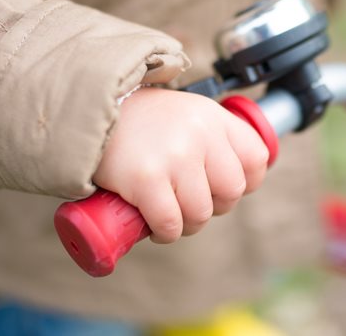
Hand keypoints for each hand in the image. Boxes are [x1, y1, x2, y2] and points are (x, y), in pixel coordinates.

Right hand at [93, 87, 268, 243]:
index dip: (246, 182)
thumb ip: (214, 136)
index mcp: (214, 117)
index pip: (256, 159)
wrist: (90, 112)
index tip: (222, 188)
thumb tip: (242, 179)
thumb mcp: (188, 114)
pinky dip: (166, 233)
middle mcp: (200, 133)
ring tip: (170, 215)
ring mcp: (175, 156)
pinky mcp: (146, 178)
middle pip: (231, 192)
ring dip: (187, 225)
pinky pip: (171, 223)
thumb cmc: (142, 122)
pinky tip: (156, 227)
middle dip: (214, 206)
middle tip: (190, 203)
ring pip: (201, 213)